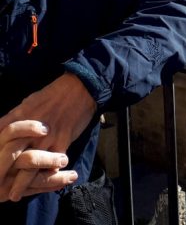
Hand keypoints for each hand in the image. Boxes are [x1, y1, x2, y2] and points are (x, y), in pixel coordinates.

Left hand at [0, 73, 96, 199]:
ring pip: (30, 168)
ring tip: (15, 195)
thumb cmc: (52, 94)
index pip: (0, 141)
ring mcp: (47, 138)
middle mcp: (30, 131)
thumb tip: (0, 130)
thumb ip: (13, 118)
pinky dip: (47, 177)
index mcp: (18, 120)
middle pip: (11, 159)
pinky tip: (42, 183)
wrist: (78, 89)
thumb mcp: (27, 103)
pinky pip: (53, 166)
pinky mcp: (63, 142)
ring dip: (22, 184)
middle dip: (4, 176)